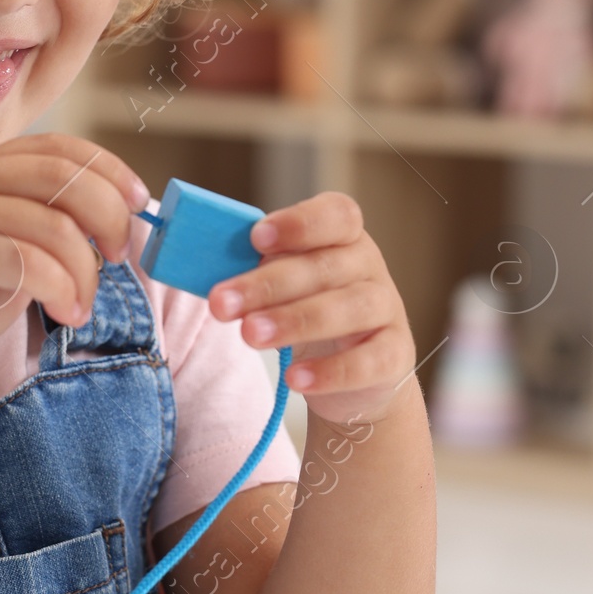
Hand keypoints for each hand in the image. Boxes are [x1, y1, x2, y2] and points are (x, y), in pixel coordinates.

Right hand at [0, 135, 147, 411]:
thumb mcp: (17, 255)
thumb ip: (55, 227)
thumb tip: (126, 216)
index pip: (59, 146)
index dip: (109, 169)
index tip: (141, 203)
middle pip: (62, 176)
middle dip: (108, 216)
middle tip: (121, 257)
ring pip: (52, 226)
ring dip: (85, 271)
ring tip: (82, 306)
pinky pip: (27, 264)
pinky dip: (62, 291)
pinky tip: (64, 314)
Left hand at [208, 191, 416, 425]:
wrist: (355, 377)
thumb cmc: (306, 311)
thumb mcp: (283, 284)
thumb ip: (253, 267)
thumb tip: (199, 262)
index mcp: (342, 236)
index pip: (335, 215)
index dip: (299, 223)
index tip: (255, 237)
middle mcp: (369, 266)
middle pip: (324, 267)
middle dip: (268, 284)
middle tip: (221, 304)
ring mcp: (386, 310)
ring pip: (347, 309)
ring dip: (294, 321)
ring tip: (250, 336)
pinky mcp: (394, 356)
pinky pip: (367, 361)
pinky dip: (330, 371)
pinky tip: (295, 379)